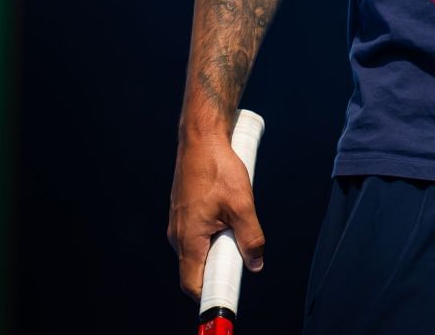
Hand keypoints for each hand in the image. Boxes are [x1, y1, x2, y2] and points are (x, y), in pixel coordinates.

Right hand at [168, 132, 264, 298]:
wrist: (201, 140)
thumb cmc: (218, 169)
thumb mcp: (242, 205)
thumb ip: (251, 237)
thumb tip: (256, 263)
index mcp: (189, 240)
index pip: (192, 283)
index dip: (210, 293)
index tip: (228, 293)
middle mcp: (178, 236)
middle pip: (196, 269)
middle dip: (219, 267)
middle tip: (241, 255)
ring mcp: (178, 225)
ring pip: (198, 250)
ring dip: (218, 247)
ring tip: (236, 227)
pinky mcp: (183, 214)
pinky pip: (197, 235)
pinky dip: (212, 234)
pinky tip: (228, 215)